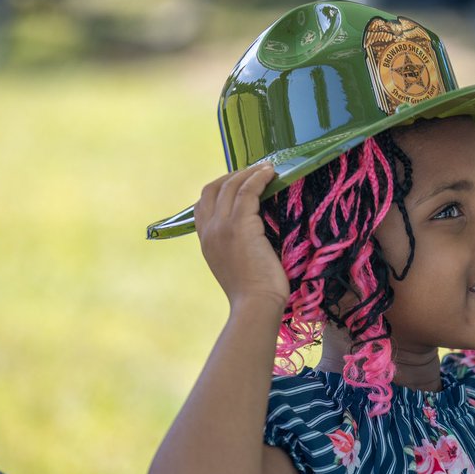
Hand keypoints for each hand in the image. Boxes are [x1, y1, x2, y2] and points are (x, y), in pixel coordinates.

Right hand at [194, 164, 289, 308]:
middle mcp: (209, 230)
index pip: (203, 203)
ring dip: (250, 173)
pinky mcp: (241, 225)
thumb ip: (235, 246)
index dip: (221, 188)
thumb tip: (254, 231)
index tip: (240, 184)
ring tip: (267, 169)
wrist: (255, 305)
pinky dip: (259, 178)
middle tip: (256, 172)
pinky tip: (271, 173)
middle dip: (234, 175)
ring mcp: (222, 226)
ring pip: (231, 185)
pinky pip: (248, 190)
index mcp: (205, 241)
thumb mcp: (236, 265)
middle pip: (213, 188)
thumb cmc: (254, 293)